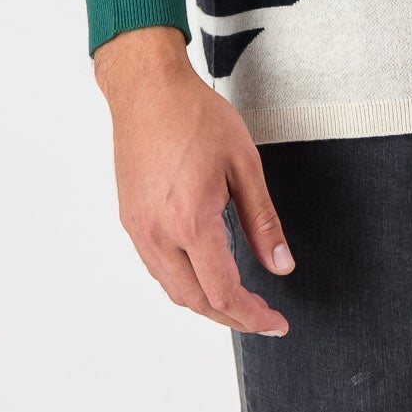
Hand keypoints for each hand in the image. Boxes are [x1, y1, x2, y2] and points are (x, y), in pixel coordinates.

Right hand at [93, 26, 292, 333]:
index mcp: (190, 221)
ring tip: (239, 301)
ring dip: (207, 302)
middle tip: (264, 317)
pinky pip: (158, 268)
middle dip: (232, 316)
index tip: (276, 322)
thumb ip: (263, 221)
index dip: (252, 315)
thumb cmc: (196, 116)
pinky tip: (206, 272)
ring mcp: (139, 230)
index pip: (223, 291)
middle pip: (196, 300)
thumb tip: (281, 266)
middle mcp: (158, 235)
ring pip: (173, 290)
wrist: (147, 89)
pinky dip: (184, 282)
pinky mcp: (130, 220)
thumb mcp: (244, 163)